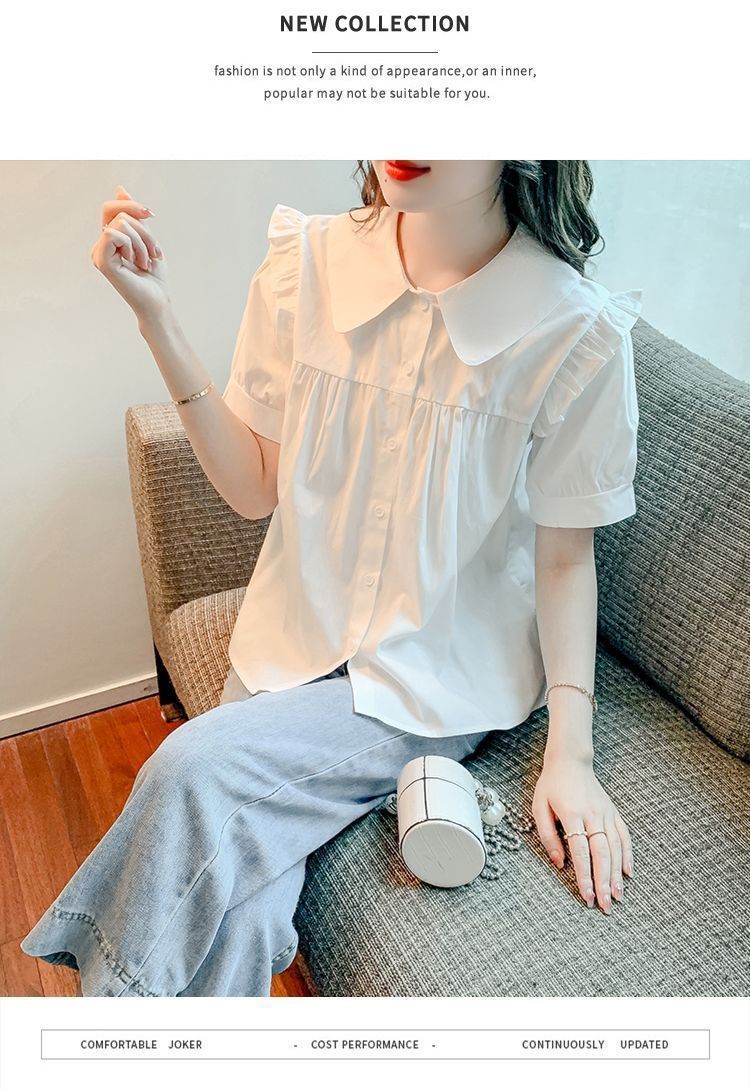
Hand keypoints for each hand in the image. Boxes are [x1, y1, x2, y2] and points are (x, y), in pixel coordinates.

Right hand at [90, 184, 170, 321]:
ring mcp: (99, 254)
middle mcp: (100, 246)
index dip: (132, 205)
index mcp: (109, 241)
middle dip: (143, 228)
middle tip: (154, 251)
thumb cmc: (155, 277)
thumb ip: (132, 216)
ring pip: (120, 223)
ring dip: (143, 241)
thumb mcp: (146, 238)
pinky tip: (136, 263)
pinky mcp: (101, 262)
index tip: (151, 214)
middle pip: (118, 212)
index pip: (112, 208)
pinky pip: (114, 233)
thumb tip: (119, 189)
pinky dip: (132, 245)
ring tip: (147, 261)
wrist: (158, 301)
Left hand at [532, 753, 633, 913]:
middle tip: (605, 904)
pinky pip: (624, 836)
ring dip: (617, 874)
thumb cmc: (552, 785)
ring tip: (617, 895)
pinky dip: (627, 855)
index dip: (584, 875)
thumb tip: (558, 862)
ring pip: (615, 848)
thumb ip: (548, 835)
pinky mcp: (613, 812)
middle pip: (601, 853)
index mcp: (572, 814)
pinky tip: (628, 873)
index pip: (580, 851)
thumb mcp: (539, 807)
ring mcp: (606, 813)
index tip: (587, 895)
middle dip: (604, 881)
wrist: (570, 761)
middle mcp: (593, 815)